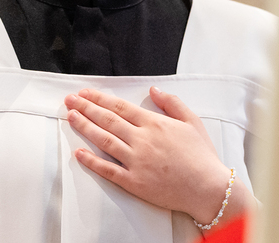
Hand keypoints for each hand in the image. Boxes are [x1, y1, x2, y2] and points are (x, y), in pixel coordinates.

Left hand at [65, 86, 252, 225]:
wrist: (209, 189)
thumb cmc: (202, 157)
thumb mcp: (191, 122)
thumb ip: (171, 103)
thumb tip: (153, 90)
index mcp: (154, 124)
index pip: (119, 106)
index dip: (99, 98)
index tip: (85, 93)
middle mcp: (142, 140)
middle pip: (107, 119)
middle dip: (85, 108)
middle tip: (70, 100)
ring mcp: (136, 161)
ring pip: (104, 140)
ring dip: (85, 127)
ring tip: (71, 117)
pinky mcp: (134, 182)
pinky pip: (108, 170)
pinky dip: (91, 161)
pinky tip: (79, 153)